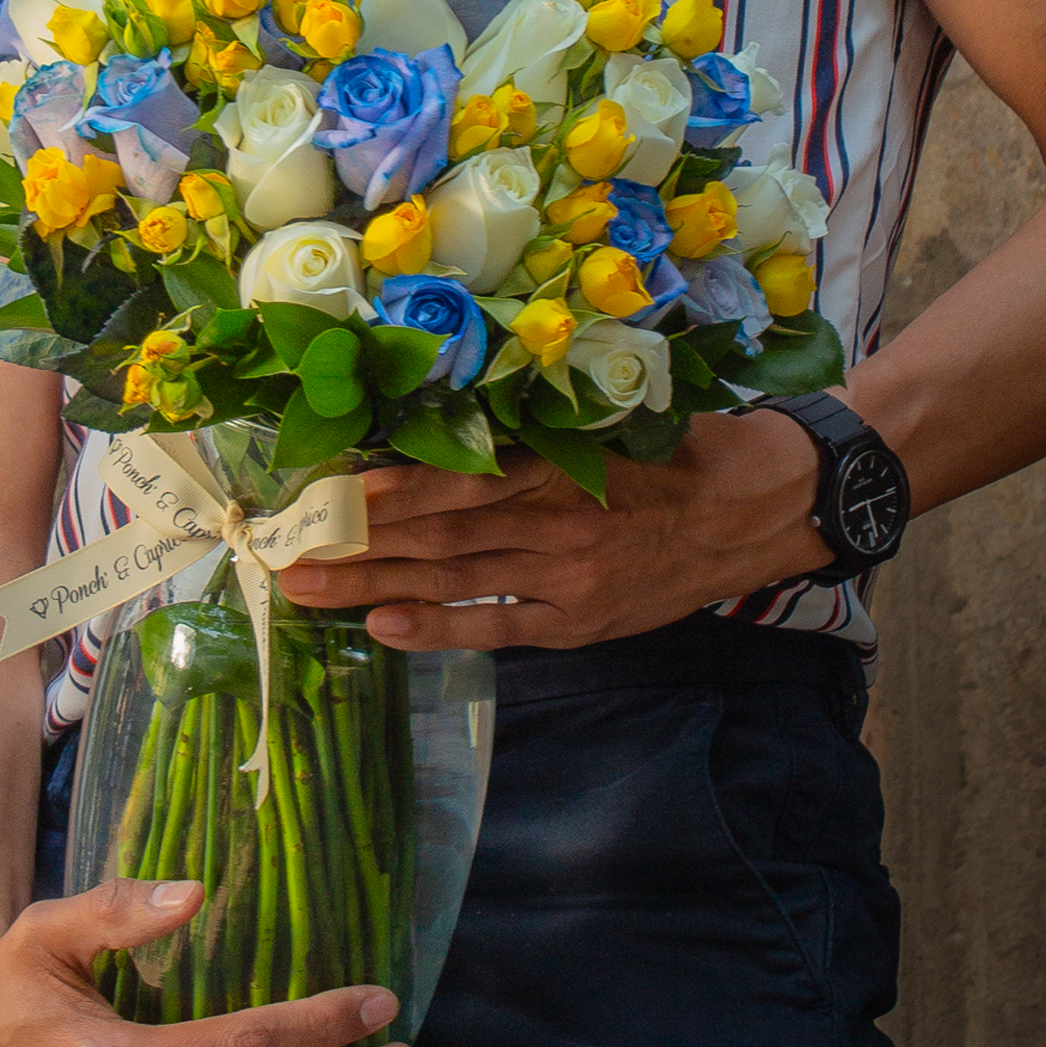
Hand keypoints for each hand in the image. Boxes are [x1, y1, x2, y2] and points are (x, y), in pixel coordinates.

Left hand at [278, 409, 832, 650]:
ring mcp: (566, 579)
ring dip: (376, 588)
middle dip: (357, 547)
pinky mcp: (577, 621)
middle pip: (439, 539)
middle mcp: (557, 525)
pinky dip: (440, 628)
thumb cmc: (677, 448)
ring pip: (454, 582)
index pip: (462, 483)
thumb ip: (539, 428)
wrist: (761, 507)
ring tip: (309, 590)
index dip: (395, 494)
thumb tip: (452, 418)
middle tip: (284, 554)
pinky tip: (385, 627)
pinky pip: (498, 627)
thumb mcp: (613, 418)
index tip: (332, 495)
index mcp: (562, 466)